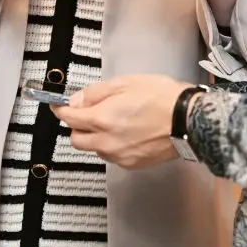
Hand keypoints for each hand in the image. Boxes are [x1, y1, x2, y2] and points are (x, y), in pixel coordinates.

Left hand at [53, 74, 190, 169]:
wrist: (188, 120)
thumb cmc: (160, 96)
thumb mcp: (126, 82)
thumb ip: (97, 93)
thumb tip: (76, 100)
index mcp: (103, 119)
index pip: (70, 118)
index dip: (61, 110)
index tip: (58, 105)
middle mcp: (107, 142)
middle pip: (77, 140)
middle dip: (78, 126)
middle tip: (89, 113)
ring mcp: (119, 156)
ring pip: (94, 149)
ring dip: (95, 136)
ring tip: (114, 120)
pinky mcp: (132, 164)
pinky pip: (112, 155)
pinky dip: (112, 145)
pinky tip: (127, 132)